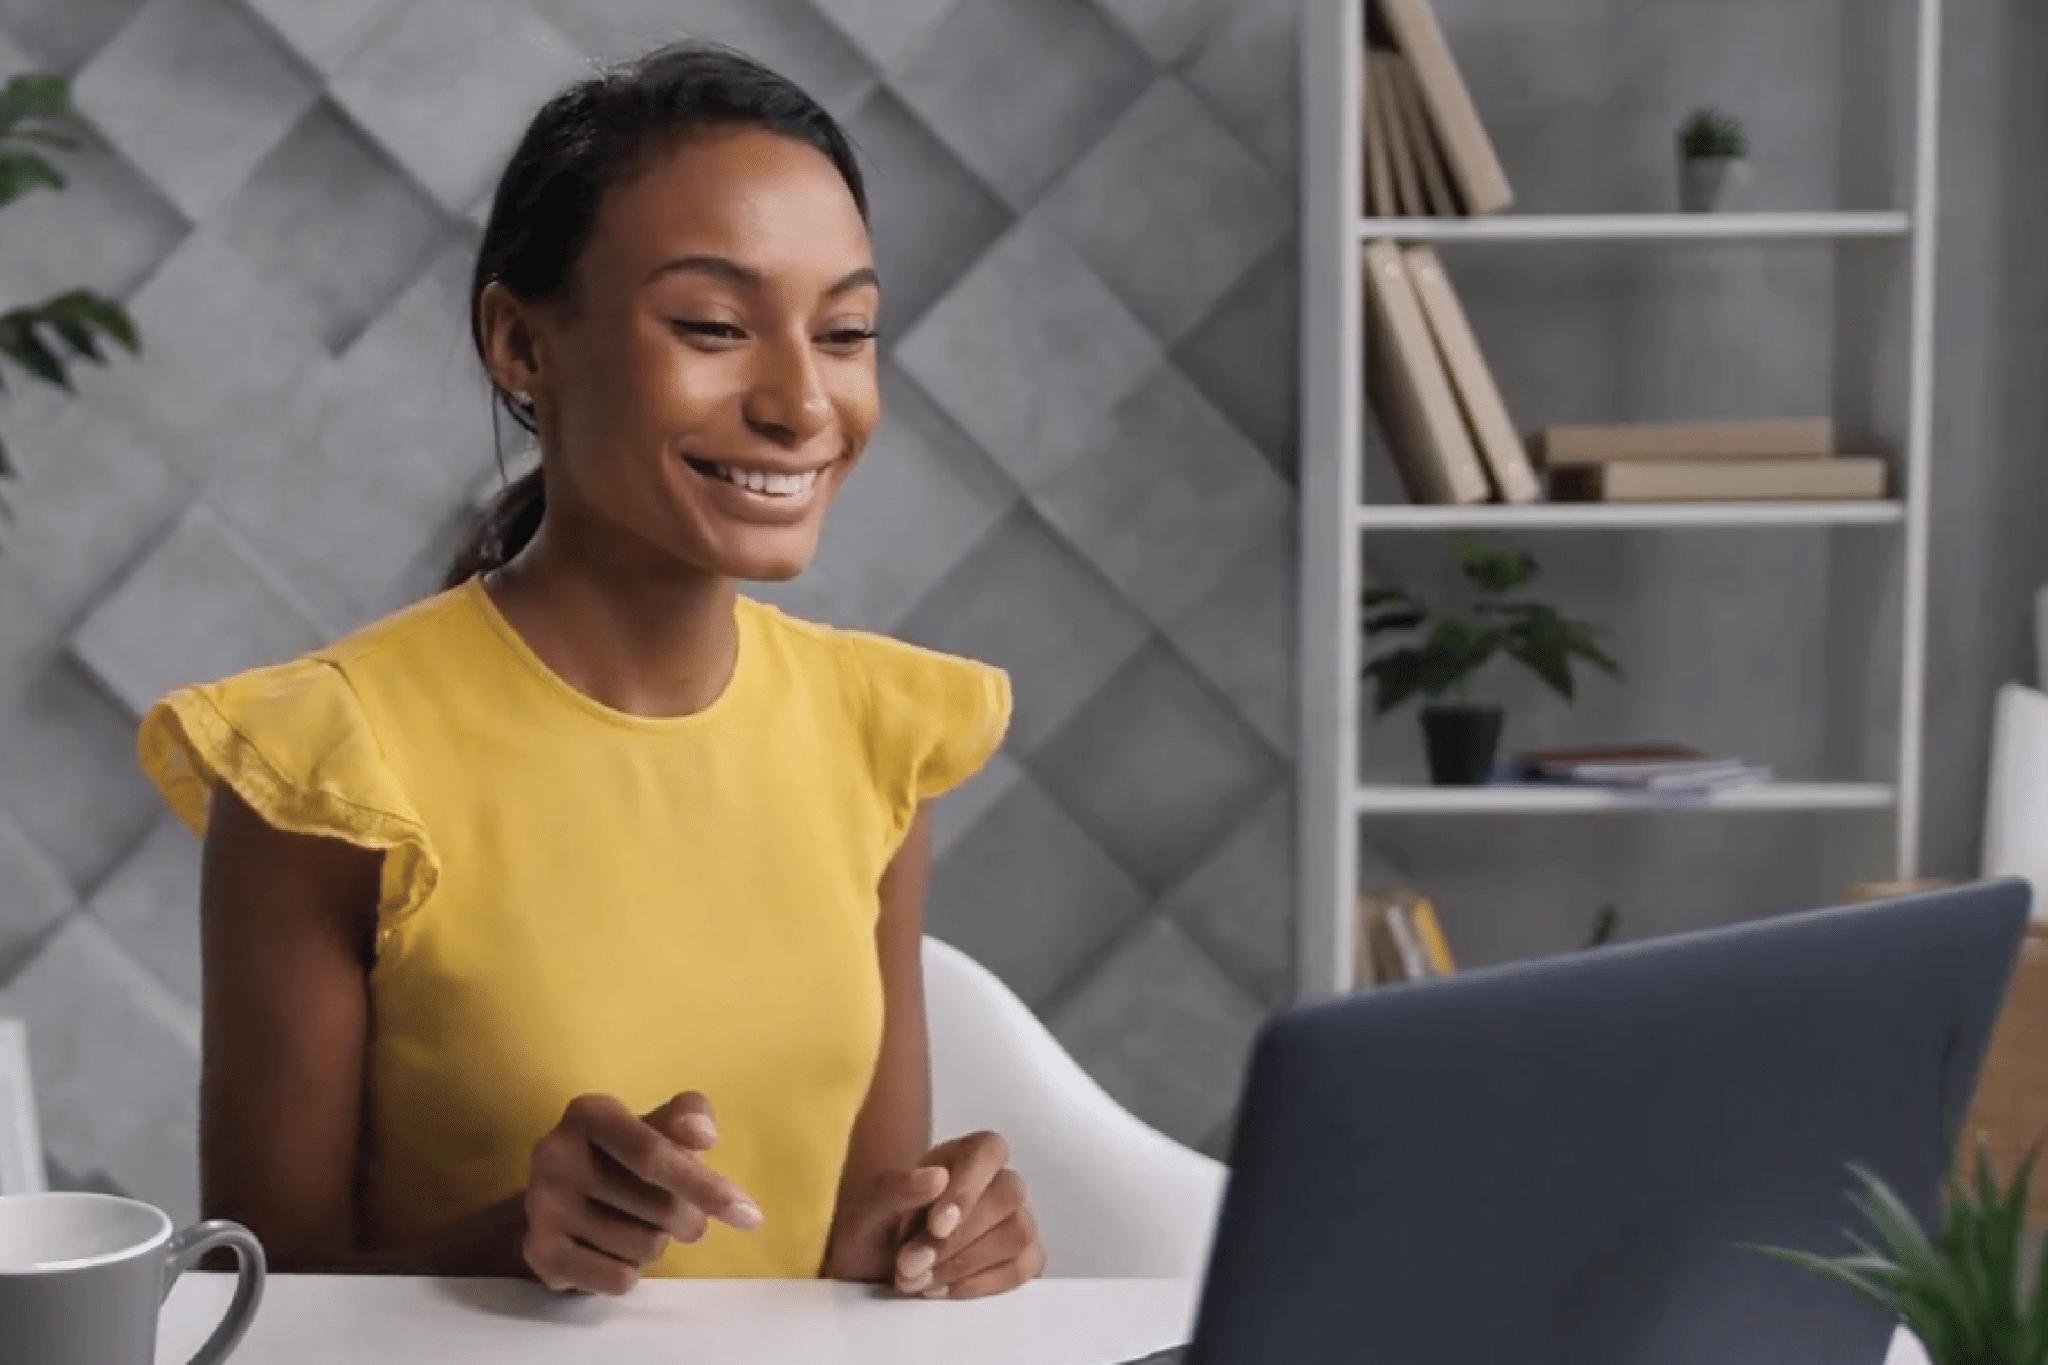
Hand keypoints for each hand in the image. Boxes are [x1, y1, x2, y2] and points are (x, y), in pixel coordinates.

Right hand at [521, 1091, 762, 1294]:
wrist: (554, 1198)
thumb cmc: (624, 1157)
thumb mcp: (656, 1125)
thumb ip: (689, 1116)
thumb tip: (703, 1134)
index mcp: (590, 1113)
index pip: (654, 1154)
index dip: (706, 1186)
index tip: (749, 1216)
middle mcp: (555, 1154)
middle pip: (659, 1207)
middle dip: (688, 1219)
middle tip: (682, 1216)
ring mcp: (543, 1205)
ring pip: (644, 1247)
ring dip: (657, 1244)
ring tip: (637, 1225)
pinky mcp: (539, 1252)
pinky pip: (618, 1278)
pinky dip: (631, 1271)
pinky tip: (613, 1250)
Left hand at [830, 1130, 1043, 1299]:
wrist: (873, 1276)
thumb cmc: (874, 1236)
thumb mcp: (866, 1212)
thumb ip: (894, 1189)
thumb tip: (936, 1177)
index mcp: (961, 1156)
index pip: (988, 1151)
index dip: (968, 1188)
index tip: (936, 1226)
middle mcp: (995, 1184)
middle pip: (1007, 1195)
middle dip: (957, 1239)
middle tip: (909, 1265)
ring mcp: (1014, 1221)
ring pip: (1017, 1234)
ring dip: (964, 1264)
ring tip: (918, 1279)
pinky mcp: (1021, 1259)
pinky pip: (1022, 1268)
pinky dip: (980, 1284)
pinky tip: (942, 1288)